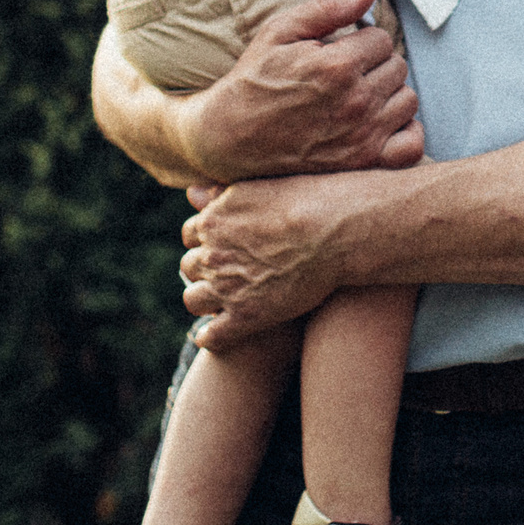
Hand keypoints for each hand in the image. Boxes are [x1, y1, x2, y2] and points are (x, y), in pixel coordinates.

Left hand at [179, 169, 357, 347]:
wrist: (334, 232)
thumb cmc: (305, 201)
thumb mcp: (256, 187)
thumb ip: (220, 194)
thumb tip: (192, 194)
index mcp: (213, 222)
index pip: (191, 234)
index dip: (205, 239)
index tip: (219, 244)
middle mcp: (212, 255)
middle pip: (189, 266)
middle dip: (203, 268)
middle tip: (222, 272)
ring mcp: (227, 288)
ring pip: (193, 300)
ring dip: (203, 300)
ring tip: (219, 301)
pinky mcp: (246, 316)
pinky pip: (213, 336)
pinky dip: (210, 337)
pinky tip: (215, 335)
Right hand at [182, 0, 421, 181]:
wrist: (229, 137)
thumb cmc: (254, 80)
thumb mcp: (280, 32)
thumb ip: (328, 7)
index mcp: (337, 66)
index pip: (382, 39)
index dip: (361, 40)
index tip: (339, 51)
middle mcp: (355, 103)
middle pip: (397, 67)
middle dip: (374, 64)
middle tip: (345, 74)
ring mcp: (362, 137)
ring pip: (407, 100)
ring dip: (388, 94)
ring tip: (358, 97)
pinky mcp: (362, 164)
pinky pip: (411, 145)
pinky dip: (404, 131)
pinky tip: (380, 123)